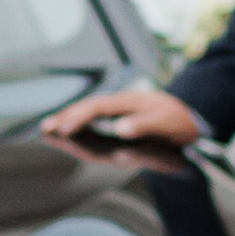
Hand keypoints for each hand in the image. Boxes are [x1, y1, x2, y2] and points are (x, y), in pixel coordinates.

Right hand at [40, 84, 205, 154]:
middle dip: (65, 119)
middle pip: (86, 110)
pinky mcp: (118, 121)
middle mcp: (118, 106)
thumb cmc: (178, 121)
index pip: (97, 110)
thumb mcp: (165, 122)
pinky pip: (94, 124)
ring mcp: (117, 112)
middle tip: (44, 129)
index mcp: (127, 103)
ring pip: (87, 117)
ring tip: (47, 129)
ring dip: (68, 122)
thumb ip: (143, 125)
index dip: (79, 119)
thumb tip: (119, 129)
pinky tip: (68, 132)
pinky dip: (79, 128)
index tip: (64, 130)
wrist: (190, 119)